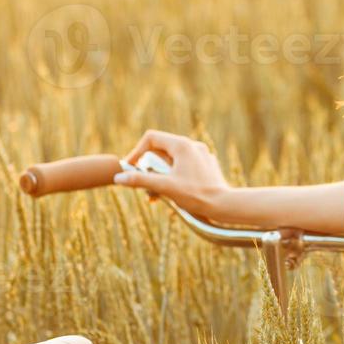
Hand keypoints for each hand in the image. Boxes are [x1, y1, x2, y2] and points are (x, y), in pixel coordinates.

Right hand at [113, 129, 232, 219]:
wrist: (224, 205)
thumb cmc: (196, 195)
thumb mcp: (165, 187)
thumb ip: (141, 180)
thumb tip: (118, 177)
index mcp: (181, 145)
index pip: (151, 138)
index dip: (136, 152)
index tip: (130, 169)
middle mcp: (192, 145)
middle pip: (160, 151)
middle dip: (149, 169)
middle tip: (144, 187)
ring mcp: (200, 155)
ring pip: (172, 161)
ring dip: (160, 177)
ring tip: (156, 197)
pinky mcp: (206, 166)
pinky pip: (183, 168)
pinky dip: (173, 179)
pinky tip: (172, 196)